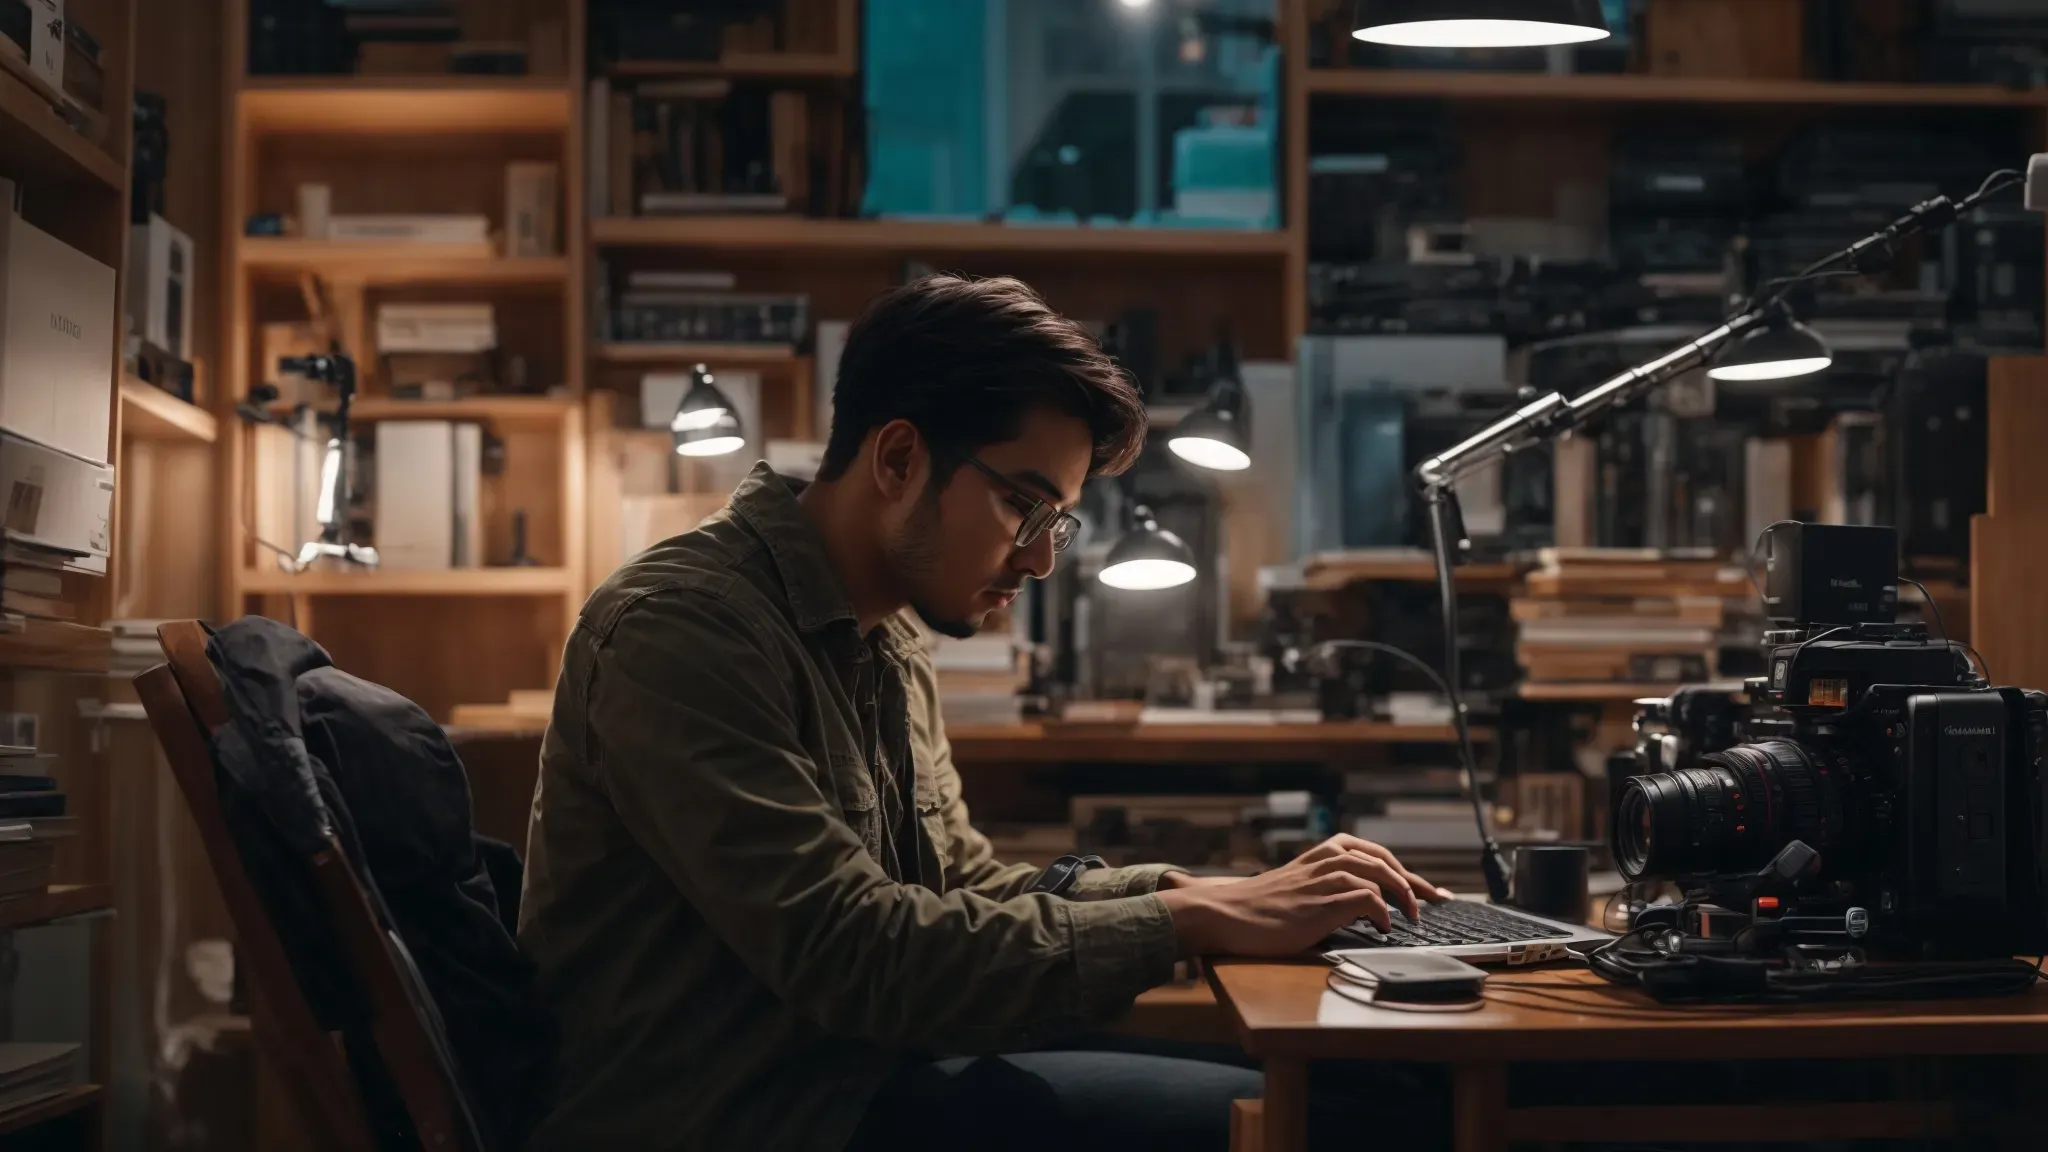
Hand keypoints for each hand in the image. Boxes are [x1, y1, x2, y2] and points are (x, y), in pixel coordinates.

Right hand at [1156, 852, 1404, 957]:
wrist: (1226, 914)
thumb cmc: (1258, 908)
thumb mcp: (1297, 888)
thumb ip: (1326, 888)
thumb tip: (1363, 906)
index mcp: (1321, 854)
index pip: (1375, 853)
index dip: (1406, 872)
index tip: (1428, 890)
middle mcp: (1325, 860)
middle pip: (1384, 862)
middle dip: (1415, 883)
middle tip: (1434, 901)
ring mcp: (1323, 881)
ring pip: (1380, 876)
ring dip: (1402, 896)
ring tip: (1412, 917)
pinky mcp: (1321, 904)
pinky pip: (1367, 900)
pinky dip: (1382, 912)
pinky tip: (1384, 928)